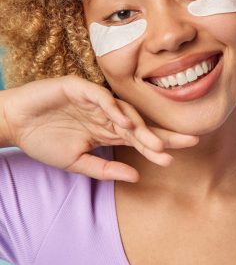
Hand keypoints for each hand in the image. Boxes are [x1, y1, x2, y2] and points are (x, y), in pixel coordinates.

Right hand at [2, 76, 198, 181]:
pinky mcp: (78, 87)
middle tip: (189, 142)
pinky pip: (100, 97)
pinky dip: (113, 108)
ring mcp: (94, 100)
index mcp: (107, 130)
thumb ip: (104, 169)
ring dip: (141, 127)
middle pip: (140, 124)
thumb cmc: (44, 141)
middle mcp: (106, 114)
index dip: (157, 147)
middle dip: (163, 134)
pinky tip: (126, 122)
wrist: (15, 124)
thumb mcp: (77, 163)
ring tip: (156, 144)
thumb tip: (136, 176)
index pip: (138, 138)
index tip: (175, 158)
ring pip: (125, 111)